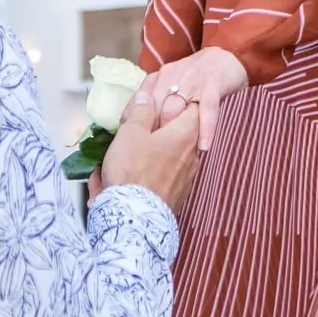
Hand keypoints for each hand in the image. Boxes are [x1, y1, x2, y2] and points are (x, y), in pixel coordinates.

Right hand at [101, 90, 201, 215]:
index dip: (177, 102)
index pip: (193, 109)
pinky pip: (163, 176)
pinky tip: (126, 177)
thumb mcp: (131, 133)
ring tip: (124, 156)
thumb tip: (147, 98)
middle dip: (158, 129)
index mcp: (185, 135)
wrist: (134, 218)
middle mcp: (192, 156)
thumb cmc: (133, 171)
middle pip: (180, 133)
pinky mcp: (176, 196)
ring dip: (151, 152)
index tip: (158, 104)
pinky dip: (149, 173)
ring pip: (170, 156)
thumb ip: (141, 112)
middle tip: (134, 130)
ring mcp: (186, 178)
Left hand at [141, 47, 246, 152]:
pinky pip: (207, 110)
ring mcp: (192, 81)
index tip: (128, 144)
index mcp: (159, 78)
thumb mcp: (172, 84)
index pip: (139, 102)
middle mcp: (171, 77)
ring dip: (171, 133)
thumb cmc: (196, 77)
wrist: (227, 56)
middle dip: (149, 132)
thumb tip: (135, 125)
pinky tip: (203, 147)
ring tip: (169, 158)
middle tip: (147, 157)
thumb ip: (156, 101)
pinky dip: (205, 129)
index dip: (132, 123)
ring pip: (176, 108)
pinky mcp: (213, 85)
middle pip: (154, 107)